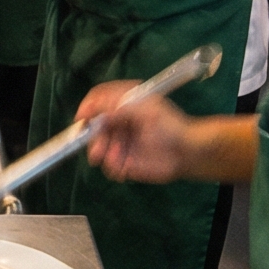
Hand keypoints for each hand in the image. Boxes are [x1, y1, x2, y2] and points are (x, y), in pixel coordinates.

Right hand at [79, 86, 195, 181]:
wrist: (186, 153)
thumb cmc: (170, 126)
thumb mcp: (147, 110)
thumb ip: (122, 108)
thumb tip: (99, 114)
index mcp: (123, 102)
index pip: (97, 99)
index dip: (88, 107)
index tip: (82, 119)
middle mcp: (117, 119)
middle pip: (93, 124)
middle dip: (93, 138)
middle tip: (98, 151)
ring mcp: (118, 140)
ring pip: (98, 146)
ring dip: (103, 154)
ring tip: (116, 161)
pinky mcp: (122, 159)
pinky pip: (108, 164)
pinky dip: (112, 167)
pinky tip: (123, 169)